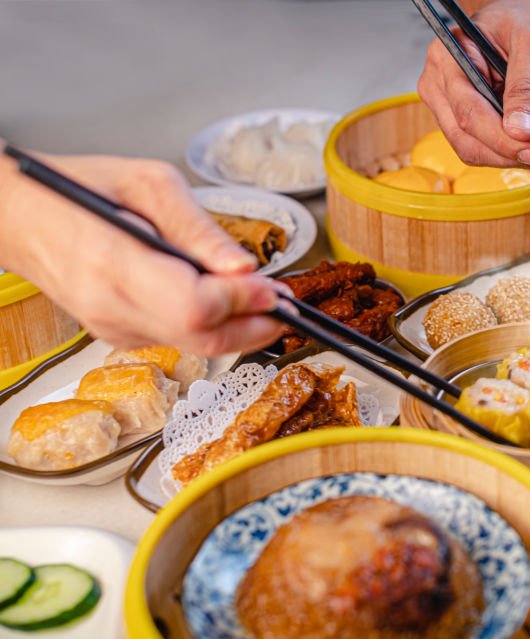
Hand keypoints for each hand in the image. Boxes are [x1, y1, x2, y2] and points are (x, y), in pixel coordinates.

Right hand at [0, 153, 285, 355]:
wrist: (20, 217)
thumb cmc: (81, 189)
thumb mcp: (148, 183)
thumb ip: (199, 228)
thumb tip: (245, 266)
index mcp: (115, 260)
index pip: (195, 305)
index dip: (243, 300)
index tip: (274, 287)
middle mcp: (112, 304)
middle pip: (202, 338)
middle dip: (255, 324)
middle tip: (286, 303)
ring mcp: (113, 326)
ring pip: (195, 347)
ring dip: (240, 328)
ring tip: (264, 301)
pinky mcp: (118, 335)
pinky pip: (178, 340)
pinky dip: (212, 327)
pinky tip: (226, 303)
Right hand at [417, 0, 529, 166]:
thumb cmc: (528, 14)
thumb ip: (526, 86)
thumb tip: (518, 131)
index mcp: (449, 62)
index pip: (468, 114)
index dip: (500, 139)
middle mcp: (449, 90)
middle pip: (474, 142)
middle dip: (520, 154)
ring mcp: (467, 109)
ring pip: (496, 152)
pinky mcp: (491, 123)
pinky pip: (515, 147)